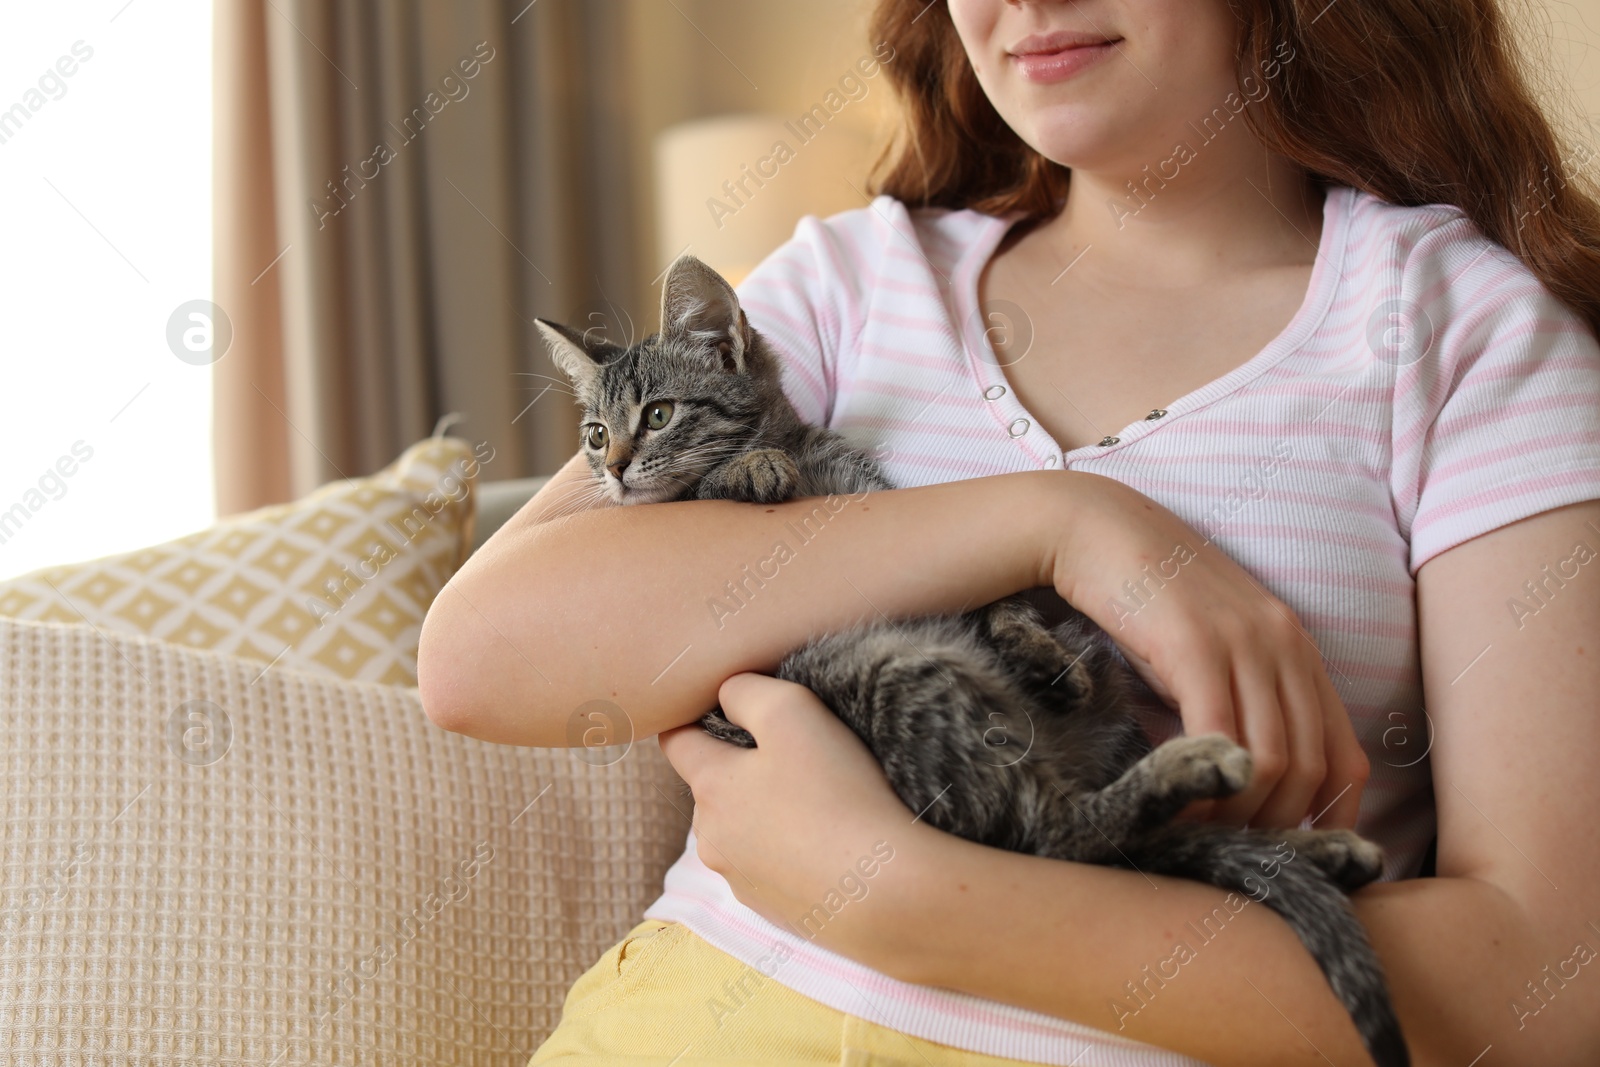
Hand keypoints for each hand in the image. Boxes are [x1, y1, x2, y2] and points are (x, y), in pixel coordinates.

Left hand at [658, 673, 928, 957]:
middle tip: (795, 758)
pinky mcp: (774, 912)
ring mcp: (741, 881)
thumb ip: (746, 692)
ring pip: (742, 831)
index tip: (723, 708)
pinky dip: (792, 854)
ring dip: (767, 815)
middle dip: (741, 770)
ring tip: (821, 805)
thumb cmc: (837, 792)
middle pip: (713, 789)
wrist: (888, 893)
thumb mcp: (791, 711)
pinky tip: (831, 847)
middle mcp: (712, 839)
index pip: (676, 742)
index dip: (693, 718)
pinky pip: (773, 869)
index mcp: (710, 787)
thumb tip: (726, 698)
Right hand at [1046, 472, 1368, 829]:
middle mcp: (1285, 644)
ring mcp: (1245, 643)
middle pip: (1312, 770)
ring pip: (1273, 764)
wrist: (1091, 528)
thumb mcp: (1208, 646)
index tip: (1287, 854)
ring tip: (1199, 834)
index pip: (1345, 757)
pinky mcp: (1196, 646)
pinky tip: (1178, 804)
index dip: (1327, 820)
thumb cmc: (1139, 593)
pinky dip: (1206, 785)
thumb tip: (1242, 777)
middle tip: (1231, 854)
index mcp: (1297, 648)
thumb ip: (1239, 695)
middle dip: (1275, 828)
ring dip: (1238, 816)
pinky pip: (1221, 739)